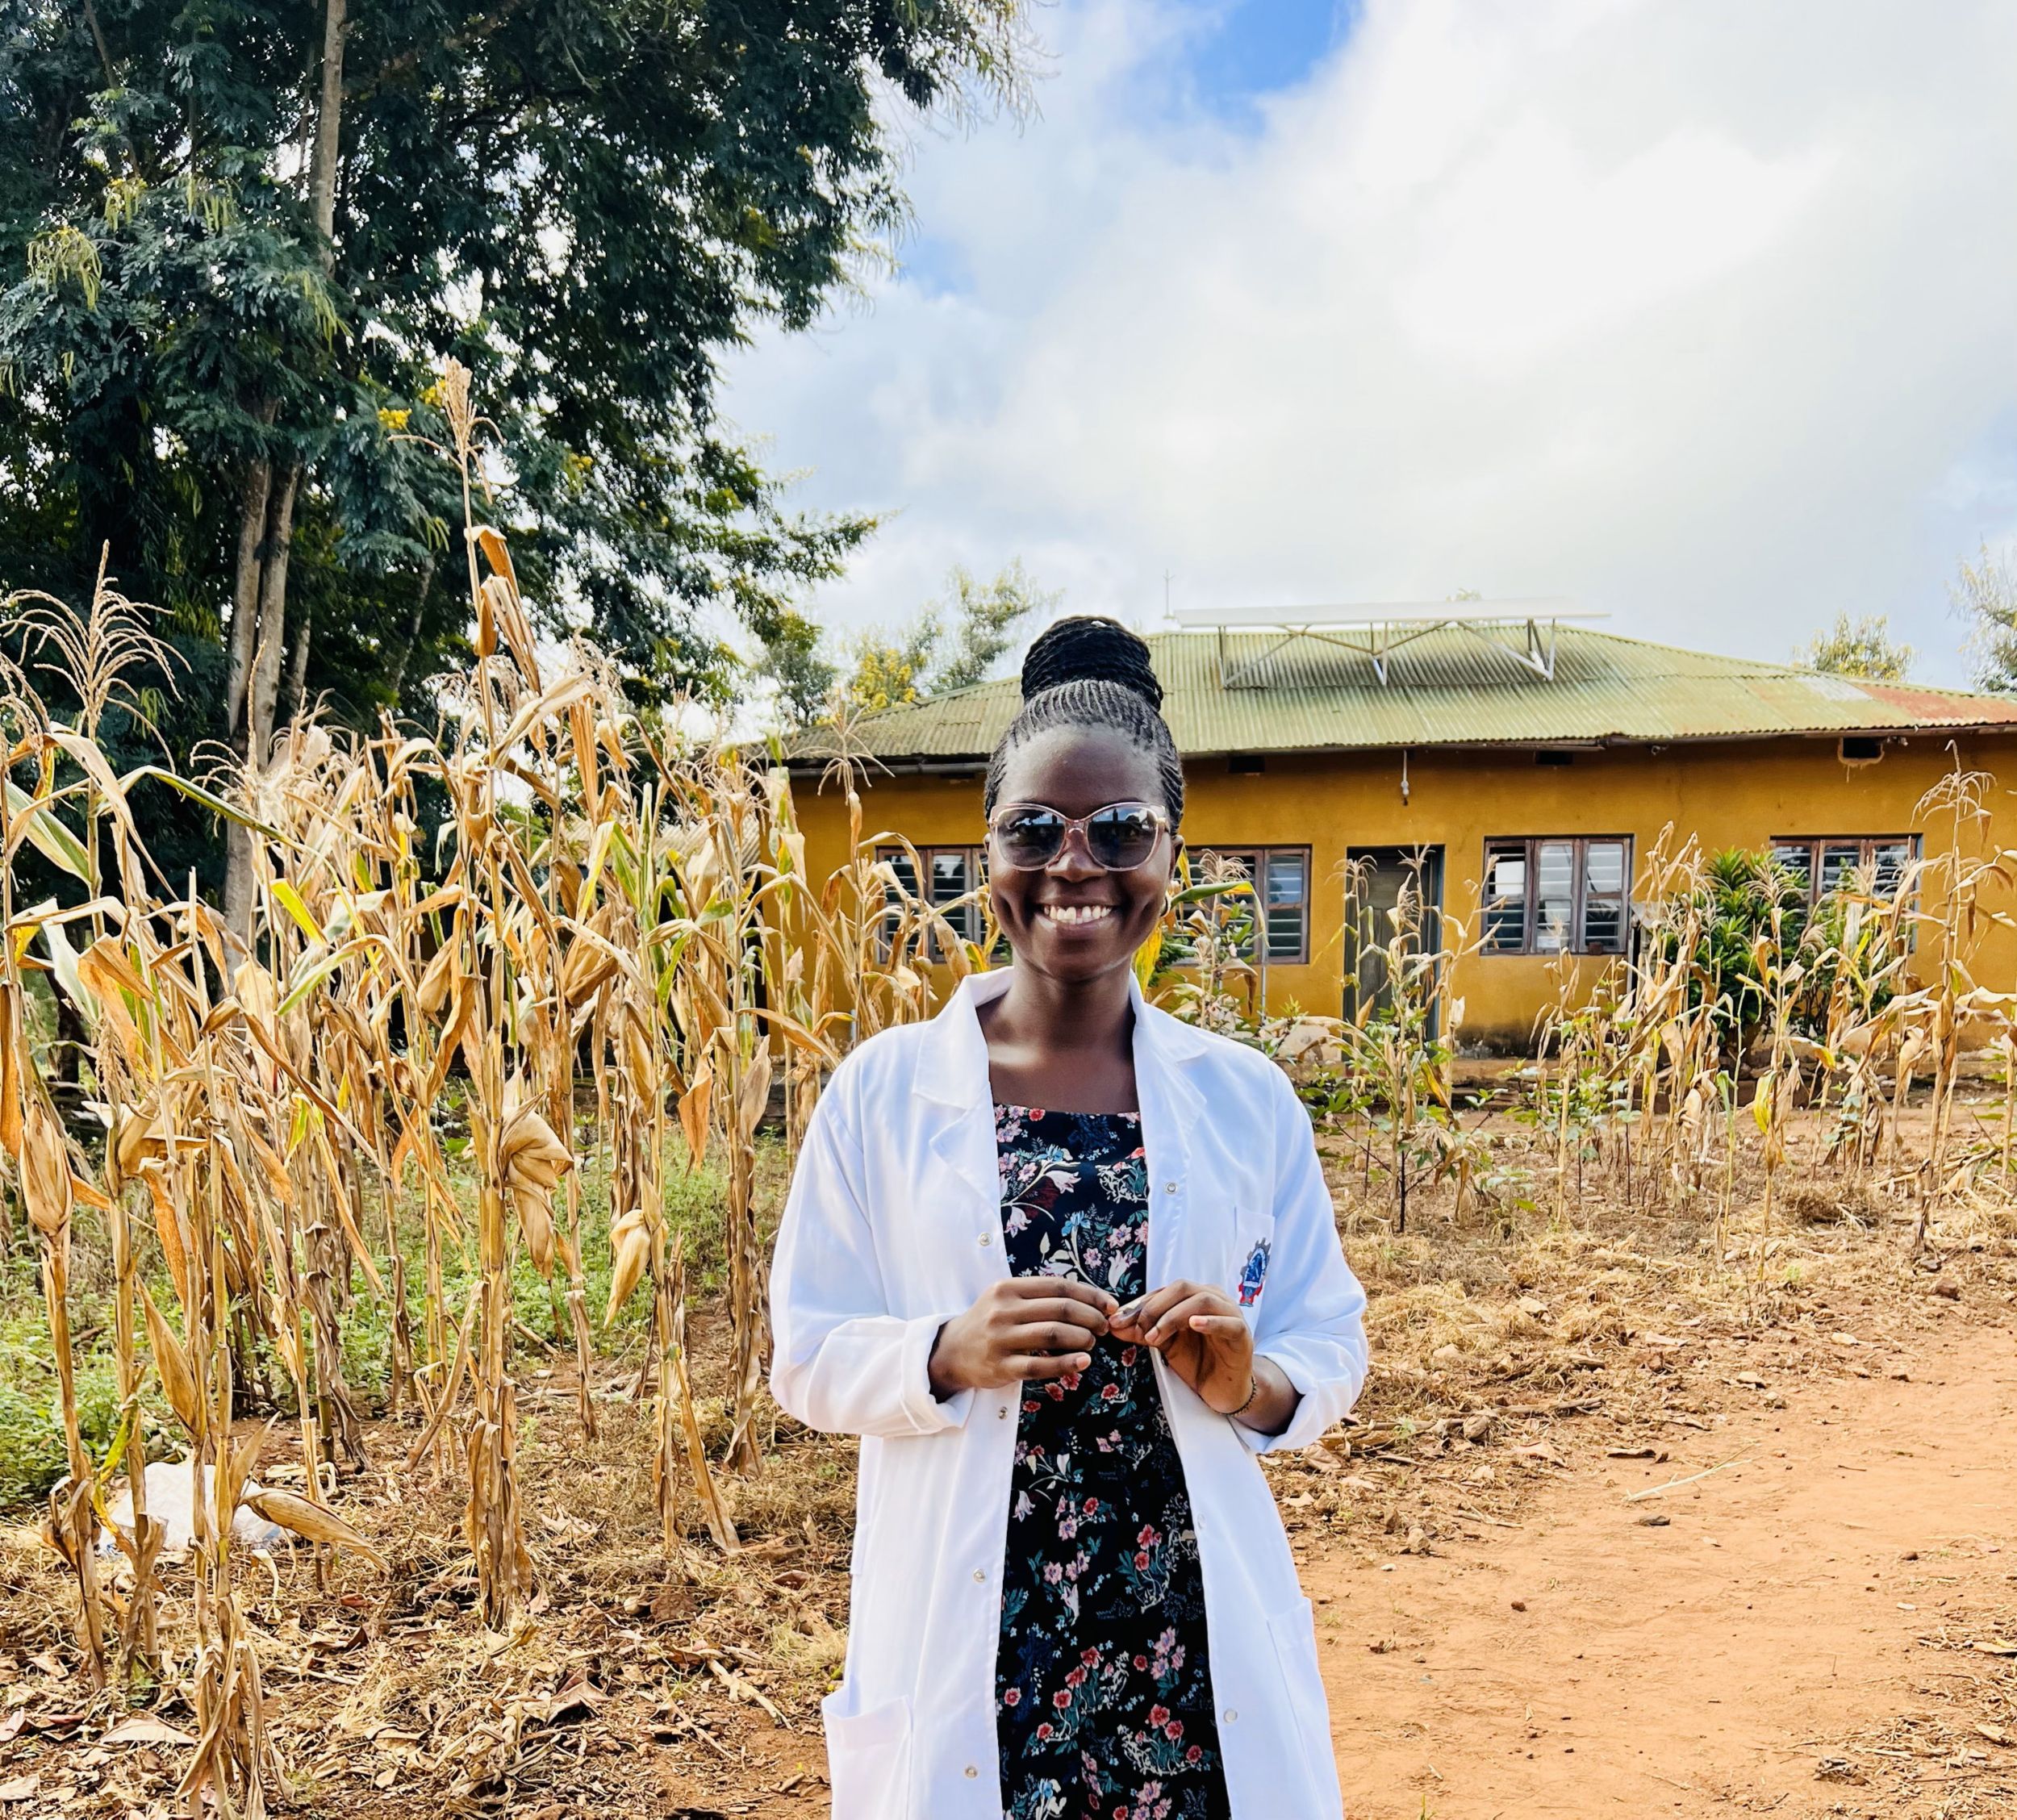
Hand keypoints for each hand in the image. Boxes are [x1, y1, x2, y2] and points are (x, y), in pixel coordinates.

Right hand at [927, 1278, 1119, 1398]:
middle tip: (1103, 1327)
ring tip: (1092, 1342)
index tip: (1109, 1305)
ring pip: (1053, 1334)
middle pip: (1061, 1309)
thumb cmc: (989, 1322)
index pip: (1059, 1286)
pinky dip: (1066, 1363)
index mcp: (1008, 1288)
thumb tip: (1088, 1300)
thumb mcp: (1006, 1298)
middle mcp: (1003, 1310)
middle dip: (1091, 1317)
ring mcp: (1001, 1339)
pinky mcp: (1001, 1367)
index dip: (1090, 1295)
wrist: (951, 1351)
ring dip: (1082, 1338)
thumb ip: (1040, 1296)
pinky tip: (1082, 1362)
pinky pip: (1040, 1365)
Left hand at [1108, 1279, 1253, 1414]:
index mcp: (1195, 1296)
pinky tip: (1194, 1325)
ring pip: (1202, 1300)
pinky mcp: (1242, 1334)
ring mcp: (1230, 1314)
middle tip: (1138, 1330)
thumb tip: (1113, 1326)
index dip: (1140, 1304)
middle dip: (1154, 1307)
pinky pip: (1228, 1322)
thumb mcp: (1165, 1345)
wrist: (1224, 1389)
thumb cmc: (1198, 1362)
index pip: (1164, 1291)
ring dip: (1173, 1316)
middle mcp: (1214, 1299)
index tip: (1117, 1322)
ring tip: (1155, 1336)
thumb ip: (1143, 1333)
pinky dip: (1210, 1321)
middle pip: (1182, 1288)